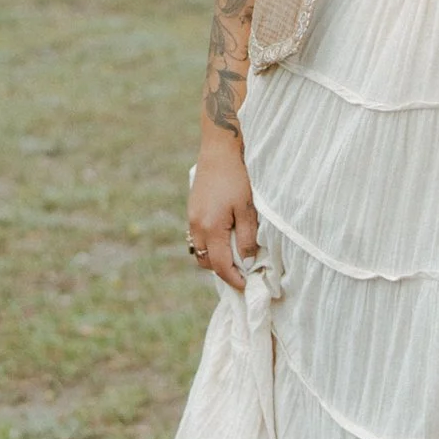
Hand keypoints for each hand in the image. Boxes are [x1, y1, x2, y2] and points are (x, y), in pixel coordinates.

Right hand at [187, 129, 259, 293]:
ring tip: (234, 255)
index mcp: (210, 228)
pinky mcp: (192, 210)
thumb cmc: (236, 178)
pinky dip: (210, 244)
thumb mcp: (247, 209)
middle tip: (242, 271)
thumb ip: (247, 238)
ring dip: (214, 257)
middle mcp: (196, 226)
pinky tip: (225, 237)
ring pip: (199, 250)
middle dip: (222, 271)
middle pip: (205, 262)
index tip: (246, 286)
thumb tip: (247, 262)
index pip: (220, 266)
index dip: (233, 279)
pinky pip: (198, 237)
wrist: (218, 151)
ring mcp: (192, 218)